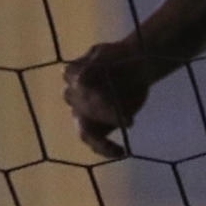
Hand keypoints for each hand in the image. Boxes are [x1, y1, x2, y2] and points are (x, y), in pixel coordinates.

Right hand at [63, 42, 153, 159]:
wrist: (133, 69)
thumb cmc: (120, 59)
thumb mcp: (108, 55)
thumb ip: (95, 66)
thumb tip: (81, 80)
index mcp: (72, 74)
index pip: (79, 87)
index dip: (96, 95)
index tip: (114, 98)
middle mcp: (72, 94)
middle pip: (81, 109)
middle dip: (103, 115)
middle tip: (126, 118)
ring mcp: (83, 112)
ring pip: (84, 130)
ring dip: (101, 138)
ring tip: (117, 145)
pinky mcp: (96, 125)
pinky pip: (94, 141)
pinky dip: (105, 148)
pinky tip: (120, 151)